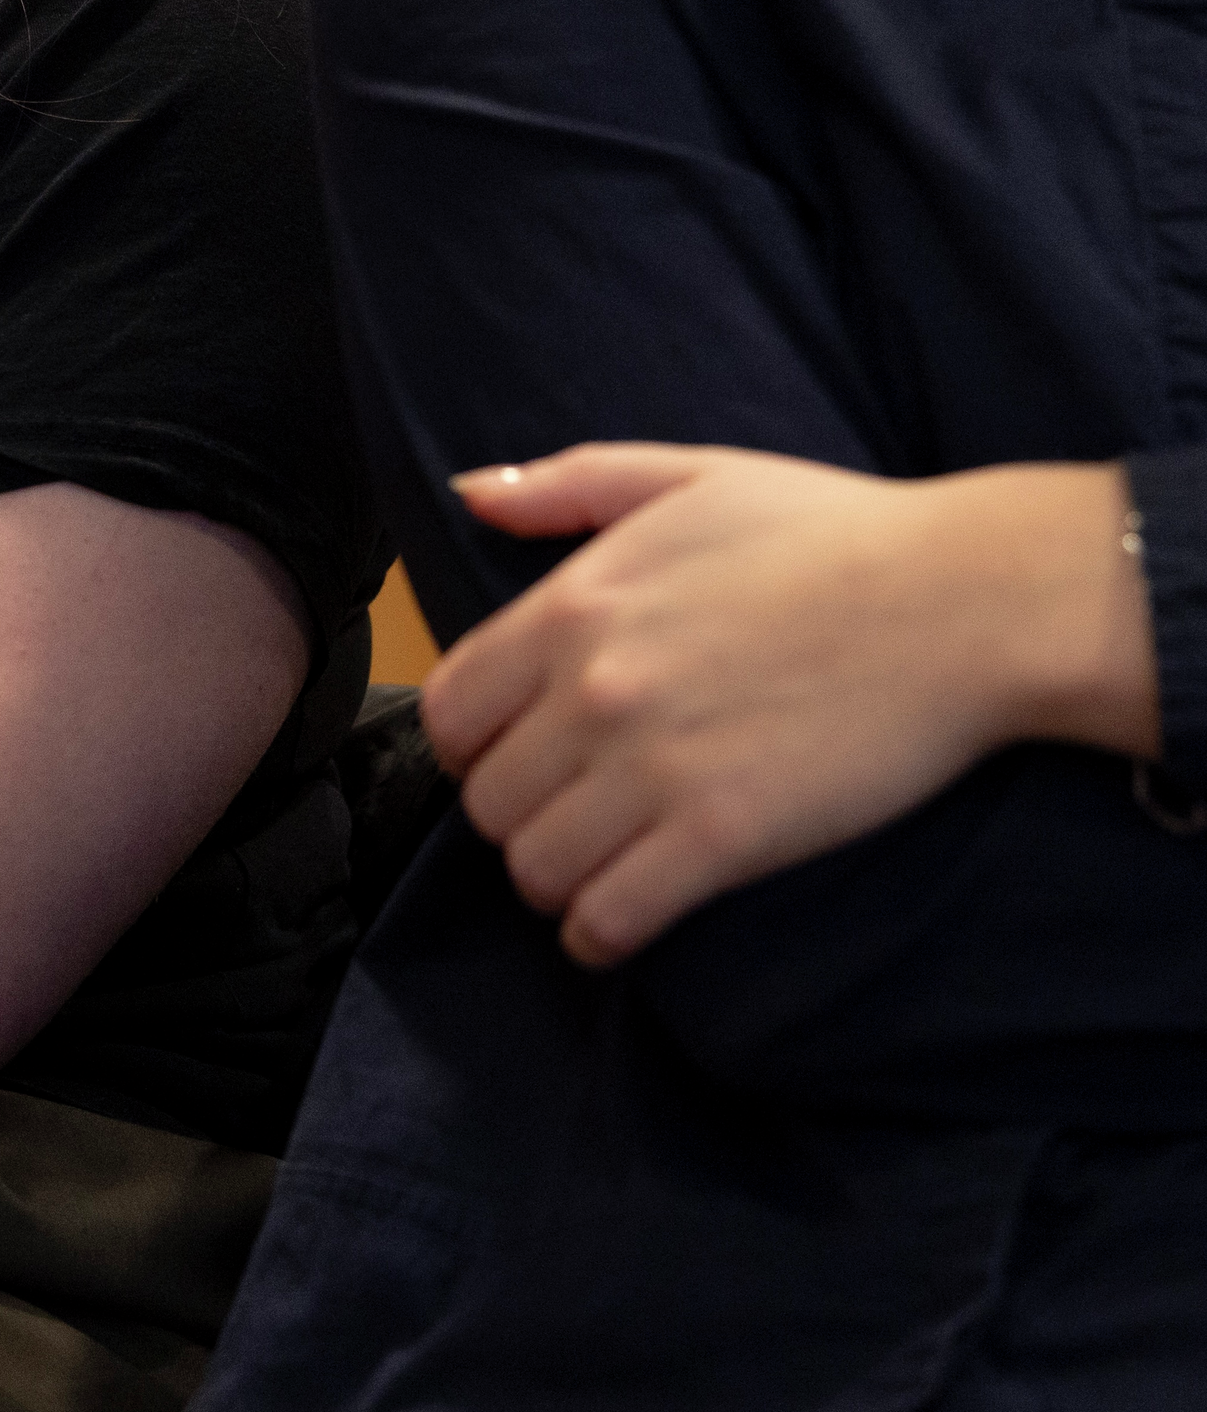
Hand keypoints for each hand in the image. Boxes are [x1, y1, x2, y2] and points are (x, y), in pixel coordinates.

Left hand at [425, 445, 1146, 967]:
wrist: (961, 601)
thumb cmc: (830, 534)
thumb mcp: (685, 476)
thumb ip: (564, 484)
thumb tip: (471, 493)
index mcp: (570, 606)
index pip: (449, 710)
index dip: (469, 745)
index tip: (506, 756)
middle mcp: (591, 691)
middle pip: (486, 800)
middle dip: (513, 818)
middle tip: (557, 820)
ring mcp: (653, 767)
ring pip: (534, 866)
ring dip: (551, 882)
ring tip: (586, 874)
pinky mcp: (722, 836)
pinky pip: (610, 915)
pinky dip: (598, 935)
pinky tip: (614, 928)